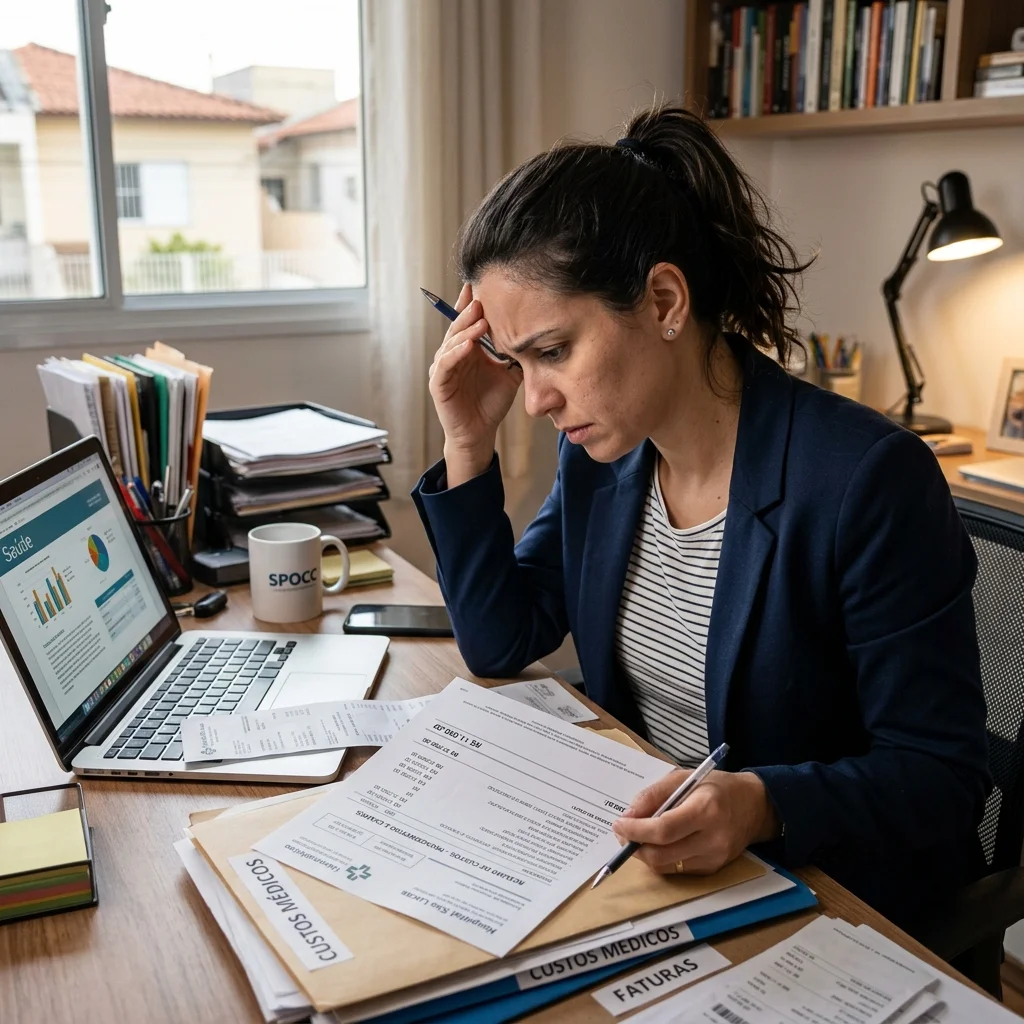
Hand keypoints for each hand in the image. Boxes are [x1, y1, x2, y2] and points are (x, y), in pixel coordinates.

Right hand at [428, 283, 522, 484]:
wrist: (480, 433)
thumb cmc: (491, 403)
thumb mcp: (510, 374)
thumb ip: (517, 354)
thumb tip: (538, 335)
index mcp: (468, 348)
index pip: (468, 321)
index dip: (472, 303)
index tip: (483, 284)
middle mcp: (452, 354)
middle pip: (458, 326)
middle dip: (469, 310)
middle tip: (482, 296)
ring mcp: (443, 368)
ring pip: (451, 342)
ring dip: (465, 330)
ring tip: (480, 318)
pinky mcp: (438, 384)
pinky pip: (445, 365)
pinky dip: (455, 353)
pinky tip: (469, 346)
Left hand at [612, 769, 780, 874]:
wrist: (756, 805)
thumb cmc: (716, 787)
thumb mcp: (684, 778)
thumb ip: (653, 795)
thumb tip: (628, 816)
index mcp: (705, 810)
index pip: (664, 830)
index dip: (636, 831)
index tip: (618, 824)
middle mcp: (712, 839)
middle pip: (662, 855)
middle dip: (635, 846)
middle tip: (623, 832)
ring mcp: (714, 858)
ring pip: (666, 867)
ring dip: (645, 854)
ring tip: (638, 836)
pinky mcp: (713, 869)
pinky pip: (677, 869)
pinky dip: (662, 858)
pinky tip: (659, 843)